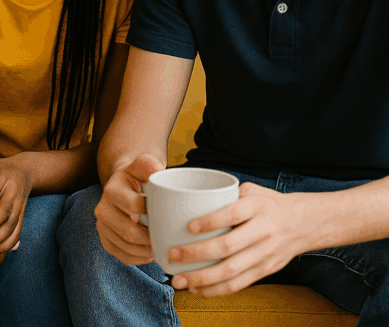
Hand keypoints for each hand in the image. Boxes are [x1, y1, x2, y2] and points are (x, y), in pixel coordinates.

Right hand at [94, 154, 164, 264]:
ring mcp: (101, 226)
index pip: (134, 207)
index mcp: (112, 190)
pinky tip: (150, 253)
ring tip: (161, 247)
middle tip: (168, 239)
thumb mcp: (142, 166)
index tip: (168, 215)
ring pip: (126, 247)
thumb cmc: (138, 177)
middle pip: (129, 232)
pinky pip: (121, 256)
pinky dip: (138, 258)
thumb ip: (148, 164)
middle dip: (151, 239)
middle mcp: (102, 209)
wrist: (122, 185)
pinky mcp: (104, 240)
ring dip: (146, 251)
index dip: (153, 215)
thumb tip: (157, 169)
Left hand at [169, 183, 314, 295]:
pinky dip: (217, 289)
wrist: (306, 222)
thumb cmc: (269, 203)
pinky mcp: (266, 270)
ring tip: (180, 280)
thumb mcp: (251, 191)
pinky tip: (198, 289)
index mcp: (258, 207)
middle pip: (228, 246)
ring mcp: (266, 253)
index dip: (211, 221)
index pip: (233, 213)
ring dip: (202, 278)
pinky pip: (240, 283)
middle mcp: (263, 231)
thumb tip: (187, 197)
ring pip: (232, 271)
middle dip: (197, 254)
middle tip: (172, 255)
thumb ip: (224, 194)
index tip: (189, 227)